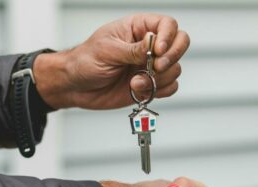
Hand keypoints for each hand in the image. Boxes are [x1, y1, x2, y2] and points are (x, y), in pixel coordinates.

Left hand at [33, 13, 188, 109]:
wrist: (77, 87)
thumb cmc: (86, 61)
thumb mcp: (107, 51)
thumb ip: (133, 50)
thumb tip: (155, 44)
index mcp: (138, 28)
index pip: (167, 25)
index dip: (169, 37)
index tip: (158, 51)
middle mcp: (149, 46)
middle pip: (180, 44)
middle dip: (172, 58)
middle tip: (156, 68)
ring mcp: (151, 66)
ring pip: (175, 69)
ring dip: (158, 80)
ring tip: (135, 83)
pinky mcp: (150, 85)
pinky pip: (170, 87)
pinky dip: (160, 91)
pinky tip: (140, 91)